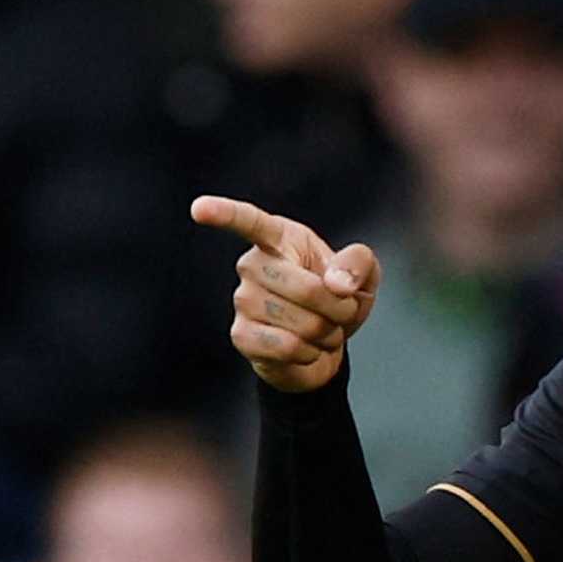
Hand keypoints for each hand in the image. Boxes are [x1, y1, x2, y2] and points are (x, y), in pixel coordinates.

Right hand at [190, 195, 380, 391]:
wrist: (326, 345)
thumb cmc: (339, 298)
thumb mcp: (363, 274)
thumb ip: (357, 263)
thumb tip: (336, 283)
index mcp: (280, 238)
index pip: (249, 222)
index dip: (225, 214)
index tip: (199, 208)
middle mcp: (252, 265)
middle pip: (306, 288)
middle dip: (339, 308)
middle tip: (340, 311)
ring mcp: (243, 301)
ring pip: (302, 322)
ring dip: (327, 333)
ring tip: (322, 329)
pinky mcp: (241, 335)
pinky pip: (287, 347)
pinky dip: (310, 353)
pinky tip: (306, 348)